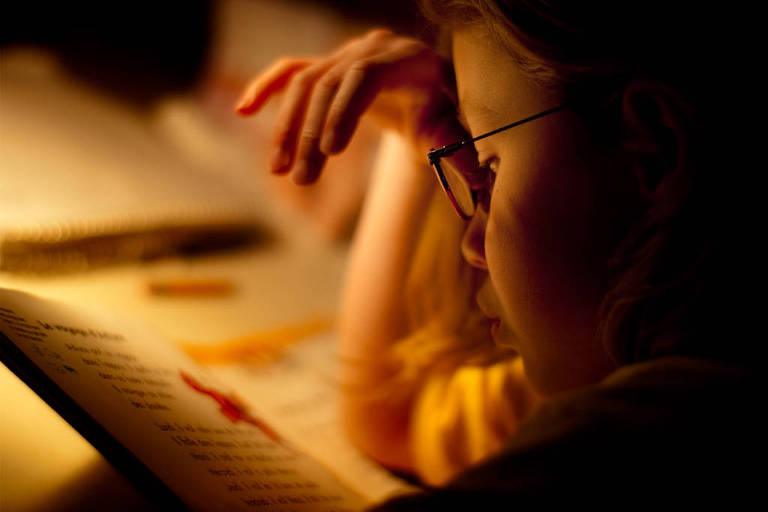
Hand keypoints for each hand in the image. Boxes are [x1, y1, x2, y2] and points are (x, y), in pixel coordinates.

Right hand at [235, 29, 469, 184]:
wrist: (425, 93)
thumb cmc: (441, 112)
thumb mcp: (452, 129)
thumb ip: (458, 149)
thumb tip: (478, 178)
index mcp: (408, 58)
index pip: (368, 77)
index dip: (346, 110)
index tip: (330, 151)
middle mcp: (371, 49)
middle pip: (329, 83)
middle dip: (311, 132)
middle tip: (301, 178)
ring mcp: (344, 55)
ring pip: (305, 83)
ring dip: (287, 126)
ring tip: (279, 169)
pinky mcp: (325, 67)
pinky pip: (291, 71)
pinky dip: (267, 88)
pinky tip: (243, 111)